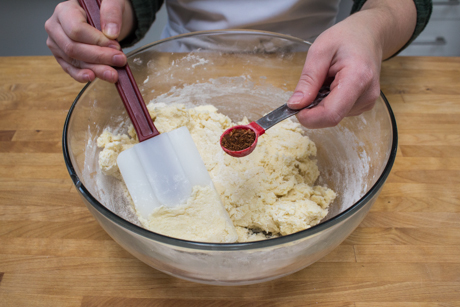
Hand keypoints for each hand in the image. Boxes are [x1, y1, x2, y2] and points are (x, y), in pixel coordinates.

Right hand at [45, 0, 132, 82]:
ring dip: (95, 69)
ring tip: (113, 74)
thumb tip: (111, 33)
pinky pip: (70, 69)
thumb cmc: (105, 8)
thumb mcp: (112, 2)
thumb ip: (111, 12)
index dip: (97, 41)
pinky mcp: (62, 57)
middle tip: (119, 60)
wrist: (105, 18)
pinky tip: (93, 77)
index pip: (76, 30)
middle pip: (73, 48)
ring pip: (73, 61)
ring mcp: (57, 44)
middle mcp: (56, 27)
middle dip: (98, 57)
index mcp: (64, 10)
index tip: (116, 46)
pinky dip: (82, 75)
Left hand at [287, 0, 415, 127]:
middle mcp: (366, 95)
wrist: (369, 35)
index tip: (294, 107)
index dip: (309, 118)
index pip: (331, 114)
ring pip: (332, 116)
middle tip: (311, 85)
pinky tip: (333, 85)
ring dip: (320, 103)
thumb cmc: (345, 38)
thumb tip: (295, 105)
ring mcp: (367, 103)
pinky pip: (338, 111)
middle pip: (331, 117)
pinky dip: (328, 102)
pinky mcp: (363, 106)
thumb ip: (308, 80)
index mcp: (357, 78)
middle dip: (312, 108)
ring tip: (327, 80)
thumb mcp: (319, 51)